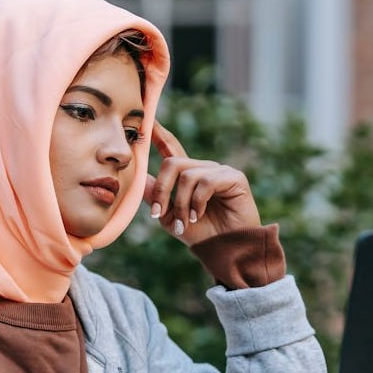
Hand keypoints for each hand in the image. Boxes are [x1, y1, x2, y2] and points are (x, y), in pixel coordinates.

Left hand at [144, 122, 260, 245]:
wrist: (227, 250)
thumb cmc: (202, 236)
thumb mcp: (171, 218)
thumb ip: (156, 197)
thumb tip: (140, 177)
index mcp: (189, 176)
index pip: (171, 150)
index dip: (159, 135)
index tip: (148, 122)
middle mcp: (204, 169)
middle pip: (172, 163)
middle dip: (162, 190)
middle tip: (159, 214)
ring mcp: (219, 171)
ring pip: (187, 175)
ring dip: (182, 203)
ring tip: (187, 222)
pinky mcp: (233, 177)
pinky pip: (205, 181)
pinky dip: (198, 202)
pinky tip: (200, 215)